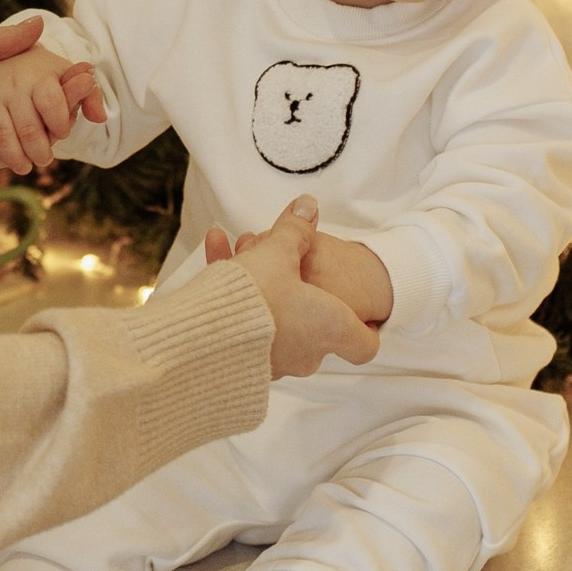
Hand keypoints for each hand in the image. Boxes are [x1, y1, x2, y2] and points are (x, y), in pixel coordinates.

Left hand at [0, 19, 103, 174]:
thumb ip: (0, 44)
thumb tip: (40, 24)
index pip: (14, 93)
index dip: (43, 87)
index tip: (74, 74)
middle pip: (18, 117)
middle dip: (52, 109)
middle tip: (85, 93)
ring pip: (15, 138)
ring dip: (45, 129)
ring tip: (75, 112)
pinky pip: (0, 155)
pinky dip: (25, 145)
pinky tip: (52, 131)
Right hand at [204, 200, 392, 377]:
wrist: (203, 336)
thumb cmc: (256, 297)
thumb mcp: (278, 252)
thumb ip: (295, 231)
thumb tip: (308, 206)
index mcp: (329, 328)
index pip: (364, 344)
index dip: (368, 326)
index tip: (366, 314)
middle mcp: (307, 352)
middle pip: (316, 323)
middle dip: (300, 289)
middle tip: (283, 262)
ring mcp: (276, 362)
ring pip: (279, 320)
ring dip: (266, 289)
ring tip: (242, 253)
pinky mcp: (245, 364)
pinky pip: (249, 326)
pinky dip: (239, 301)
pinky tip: (216, 263)